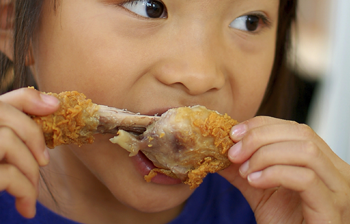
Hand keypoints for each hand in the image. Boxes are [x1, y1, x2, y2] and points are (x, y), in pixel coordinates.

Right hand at [0, 88, 58, 217]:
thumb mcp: (2, 152)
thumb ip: (17, 125)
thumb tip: (54, 103)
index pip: (0, 101)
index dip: (28, 99)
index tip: (55, 108)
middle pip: (5, 116)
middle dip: (34, 138)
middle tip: (44, 161)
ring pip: (8, 140)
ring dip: (30, 169)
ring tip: (31, 191)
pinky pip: (8, 174)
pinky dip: (25, 191)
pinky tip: (26, 207)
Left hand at [219, 116, 349, 223]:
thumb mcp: (259, 190)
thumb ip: (242, 168)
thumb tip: (218, 150)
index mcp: (321, 162)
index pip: (294, 128)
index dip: (261, 125)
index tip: (234, 134)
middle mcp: (336, 171)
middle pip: (300, 133)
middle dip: (259, 138)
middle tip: (234, 153)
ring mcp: (339, 188)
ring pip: (305, 151)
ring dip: (266, 155)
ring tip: (245, 171)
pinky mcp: (333, 208)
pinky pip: (306, 178)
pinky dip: (274, 174)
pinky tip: (255, 182)